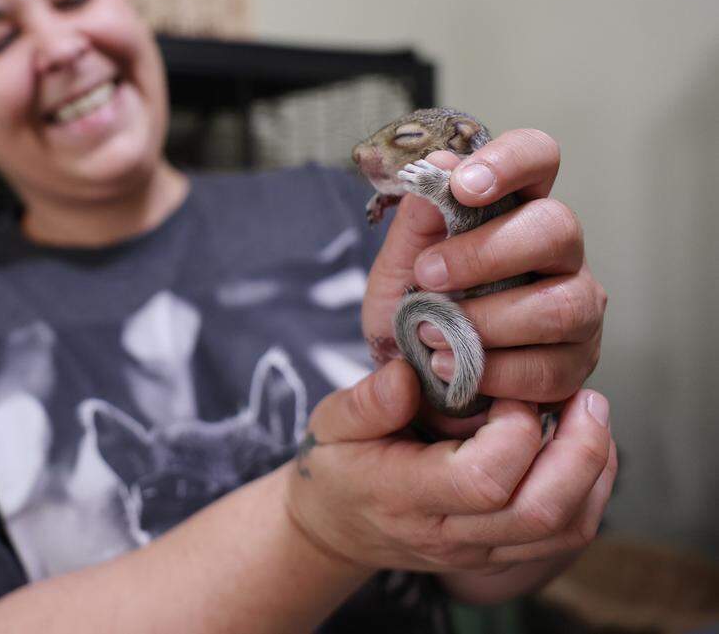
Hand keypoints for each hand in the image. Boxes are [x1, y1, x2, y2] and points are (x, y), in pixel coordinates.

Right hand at [285, 360, 617, 572]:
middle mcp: (449, 534)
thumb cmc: (337, 466)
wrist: (336, 527)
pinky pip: (567, 534)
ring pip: (566, 529)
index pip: (484, 481)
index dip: (515, 432)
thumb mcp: (330, 423)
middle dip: (580, 450)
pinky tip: (583, 446)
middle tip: (583, 398)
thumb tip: (409, 373)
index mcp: (404, 496)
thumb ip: (366, 400)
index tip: (509, 390)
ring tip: (588, 415)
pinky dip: (592, 488)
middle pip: (541, 512)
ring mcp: (481, 551)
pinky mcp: (503, 553)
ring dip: (594, 469)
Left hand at [361, 128, 607, 436]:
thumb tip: (438, 165)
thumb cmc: (413, 308)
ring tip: (430, 333)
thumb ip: (418, 219)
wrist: (409, 380)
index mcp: (515, 207)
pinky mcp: (574, 363)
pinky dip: (493, 371)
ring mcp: (576, 305)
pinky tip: (452, 367)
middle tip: (427, 276)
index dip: (510, 162)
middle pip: (558, 228)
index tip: (464, 186)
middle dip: (485, 254)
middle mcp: (558, 251)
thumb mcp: (398, 264)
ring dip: (486, 321)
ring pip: (561, 305)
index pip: (538, 157)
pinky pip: (549, 367)